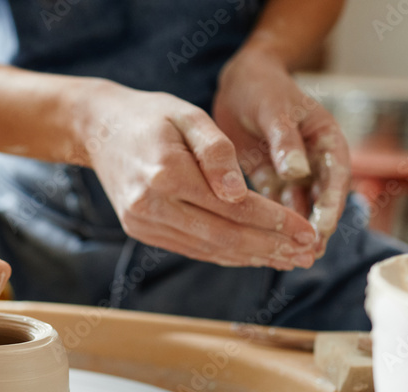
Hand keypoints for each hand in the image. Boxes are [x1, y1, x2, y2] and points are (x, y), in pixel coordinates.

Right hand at [82, 83, 319, 270]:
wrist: (100, 130)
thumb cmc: (150, 116)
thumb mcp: (189, 115)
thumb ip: (218, 152)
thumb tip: (241, 194)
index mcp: (166, 174)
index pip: (233, 207)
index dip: (274, 223)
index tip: (308, 231)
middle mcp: (152, 206)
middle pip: (223, 236)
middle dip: (270, 247)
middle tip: (308, 254)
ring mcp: (143, 223)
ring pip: (208, 249)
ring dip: (252, 257)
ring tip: (289, 259)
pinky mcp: (142, 230)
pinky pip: (191, 248)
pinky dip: (226, 254)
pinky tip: (253, 255)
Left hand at [213, 48, 350, 255]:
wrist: (242, 81)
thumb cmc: (264, 88)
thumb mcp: (276, 109)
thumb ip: (286, 140)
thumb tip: (297, 170)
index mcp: (326, 141)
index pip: (335, 178)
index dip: (329, 204)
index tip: (320, 227)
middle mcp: (315, 161)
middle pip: (320, 200)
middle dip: (315, 229)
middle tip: (307, 255)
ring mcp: (294, 173)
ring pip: (298, 208)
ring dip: (294, 232)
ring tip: (289, 259)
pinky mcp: (272, 180)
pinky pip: (274, 206)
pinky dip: (272, 225)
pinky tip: (266, 247)